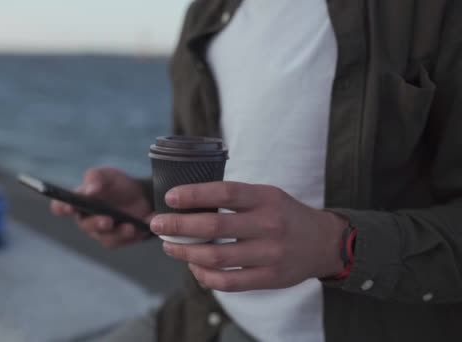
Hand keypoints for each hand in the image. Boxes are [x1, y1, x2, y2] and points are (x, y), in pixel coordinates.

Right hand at [51, 167, 152, 247]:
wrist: (143, 196)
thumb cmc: (117, 185)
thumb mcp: (108, 176)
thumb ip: (96, 178)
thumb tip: (90, 190)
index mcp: (78, 201)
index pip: (61, 207)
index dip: (62, 208)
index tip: (69, 207)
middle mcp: (86, 219)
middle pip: (85, 225)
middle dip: (96, 223)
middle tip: (107, 220)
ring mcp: (102, 232)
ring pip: (106, 237)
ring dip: (118, 233)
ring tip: (130, 227)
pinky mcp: (118, 240)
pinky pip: (123, 241)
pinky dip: (134, 234)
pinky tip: (142, 228)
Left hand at [149, 181, 346, 291]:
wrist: (324, 243)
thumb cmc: (285, 215)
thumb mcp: (267, 195)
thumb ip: (235, 198)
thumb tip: (189, 202)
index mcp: (266, 198)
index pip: (225, 193)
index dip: (194, 194)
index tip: (170, 197)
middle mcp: (268, 225)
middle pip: (214, 227)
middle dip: (178, 226)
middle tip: (157, 224)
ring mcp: (269, 254)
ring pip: (217, 257)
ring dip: (185, 252)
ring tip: (169, 246)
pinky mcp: (269, 278)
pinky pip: (228, 282)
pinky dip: (205, 276)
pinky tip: (193, 267)